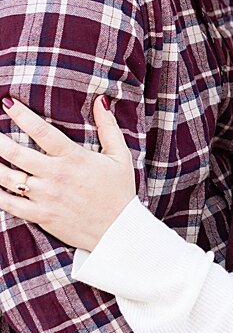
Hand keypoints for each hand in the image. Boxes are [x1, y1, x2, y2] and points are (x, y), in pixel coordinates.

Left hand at [0, 96, 134, 250]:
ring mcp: (45, 197)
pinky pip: (8, 204)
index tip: (7, 103)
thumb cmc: (119, 191)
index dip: (23, 116)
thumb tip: (101, 101)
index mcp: (74, 158)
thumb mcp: (120, 155)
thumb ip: (108, 127)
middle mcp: (55, 176)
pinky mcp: (39, 215)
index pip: (43, 132)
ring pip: (7, 179)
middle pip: (16, 154)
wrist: (117, 231)